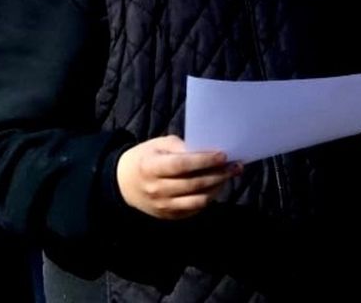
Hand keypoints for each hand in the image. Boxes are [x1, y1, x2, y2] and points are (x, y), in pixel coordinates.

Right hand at [116, 135, 240, 219]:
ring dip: (217, 188)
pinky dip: (208, 198)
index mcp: (150, 168)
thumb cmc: (146, 158)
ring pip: (197, 200)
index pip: (181, 165)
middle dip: (218, 174)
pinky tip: (217, 186)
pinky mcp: (168, 215)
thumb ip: (181, 147)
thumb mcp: (158, 145)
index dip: (203, 161)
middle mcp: (156, 189)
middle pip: (193, 184)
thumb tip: (207, 151)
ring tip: (230, 176)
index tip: (223, 155)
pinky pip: (194, 209)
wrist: (124, 183)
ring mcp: (162, 206)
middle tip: (235, 166)